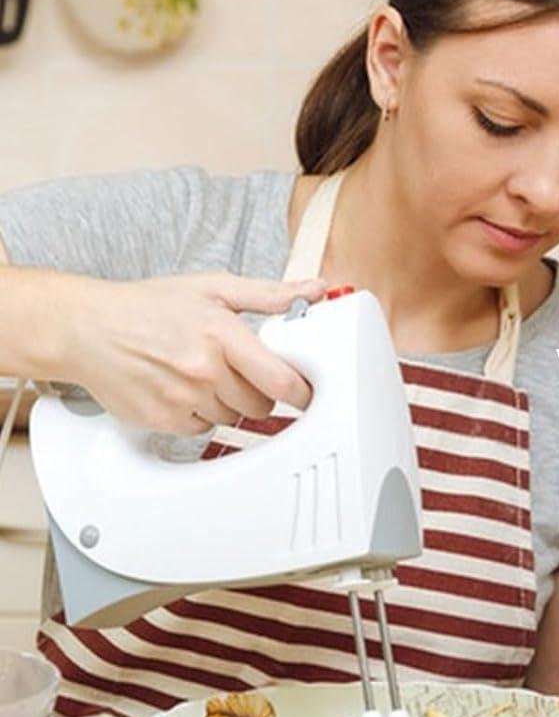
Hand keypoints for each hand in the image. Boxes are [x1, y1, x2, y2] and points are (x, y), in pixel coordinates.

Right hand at [70, 272, 325, 433]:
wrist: (85, 327)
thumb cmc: (147, 306)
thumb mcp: (212, 287)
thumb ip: (269, 294)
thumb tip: (314, 290)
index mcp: (222, 334)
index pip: (281, 380)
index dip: (301, 391)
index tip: (305, 392)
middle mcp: (203, 369)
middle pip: (261, 404)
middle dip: (260, 391)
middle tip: (241, 372)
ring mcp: (182, 398)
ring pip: (233, 417)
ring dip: (229, 402)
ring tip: (204, 375)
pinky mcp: (162, 420)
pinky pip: (202, 428)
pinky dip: (200, 414)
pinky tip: (183, 389)